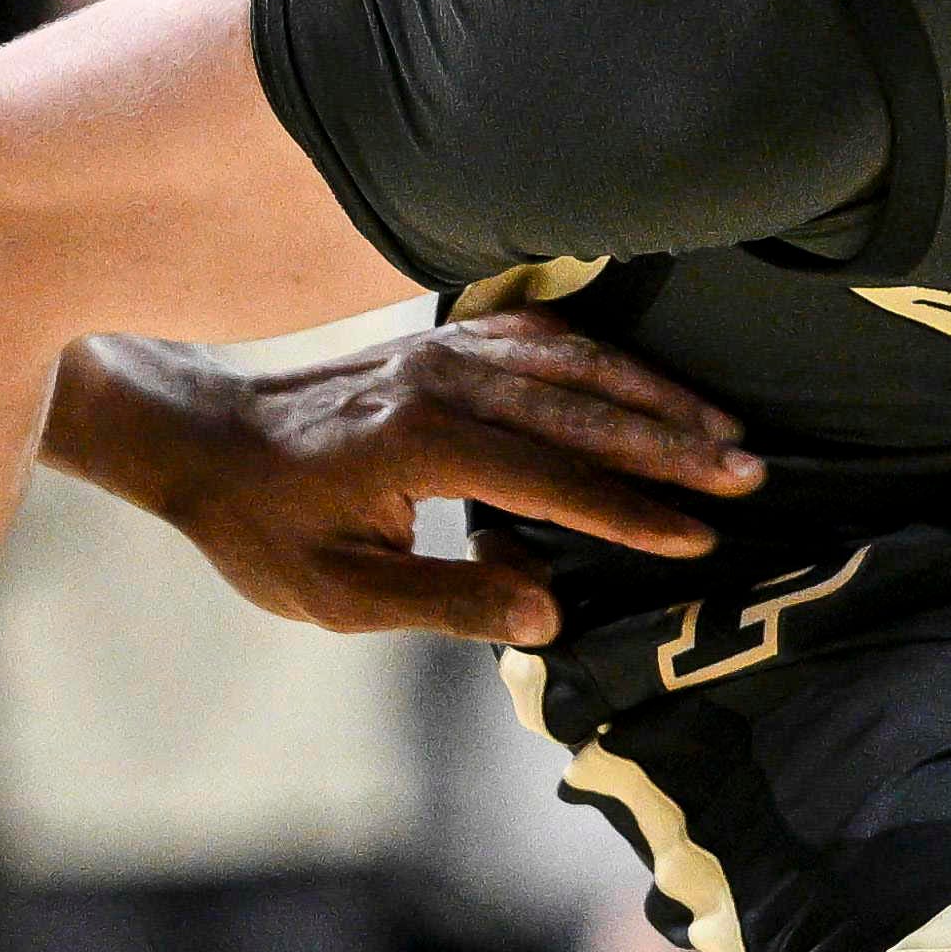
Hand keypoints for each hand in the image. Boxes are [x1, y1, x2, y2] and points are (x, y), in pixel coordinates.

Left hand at [118, 310, 758, 644]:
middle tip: (749, 473)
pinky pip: (541, 339)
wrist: (201, 438)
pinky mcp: (441, 343)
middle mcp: (440, 384)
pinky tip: (645, 383)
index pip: (550, 480)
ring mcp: (443, 352)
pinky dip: (604, 359)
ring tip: (722, 431)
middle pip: (579, 410)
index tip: (697, 536)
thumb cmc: (264, 527)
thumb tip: (549, 612)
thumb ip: (446, 602)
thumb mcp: (339, 595)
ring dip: (651, 396)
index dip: (629, 511)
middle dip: (670, 443)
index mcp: (419, 446)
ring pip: (571, 364)